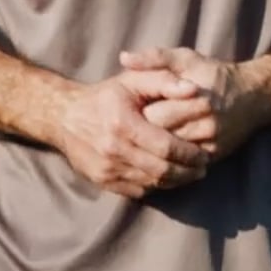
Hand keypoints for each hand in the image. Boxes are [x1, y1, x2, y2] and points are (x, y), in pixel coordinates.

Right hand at [51, 69, 211, 198]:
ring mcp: (106, 169)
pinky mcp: (102, 181)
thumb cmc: (106, 96)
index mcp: (123, 124)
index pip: (165, 146)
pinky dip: (157, 186)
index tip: (205, 154)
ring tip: (191, 174)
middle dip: (187, 172)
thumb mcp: (133, 80)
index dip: (189, 153)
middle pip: (161, 170)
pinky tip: (169, 178)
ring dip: (175, 182)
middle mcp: (113, 150)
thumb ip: (165, 81)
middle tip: (203, 168)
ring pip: (151, 184)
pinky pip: (137, 191)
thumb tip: (194, 89)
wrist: (65, 117)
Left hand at [121, 47, 270, 160]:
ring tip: (142, 142)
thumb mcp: (185, 59)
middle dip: (144, 135)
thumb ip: (154, 58)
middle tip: (133, 130)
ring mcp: (210, 143)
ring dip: (155, 150)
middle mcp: (205, 123)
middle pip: (160, 138)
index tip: (131, 111)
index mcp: (194, 97)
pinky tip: (159, 153)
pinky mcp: (213, 156)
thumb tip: (123, 58)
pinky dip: (170, 160)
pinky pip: (183, 165)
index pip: (153, 115)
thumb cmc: (213, 74)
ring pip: (171, 156)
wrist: (253, 96)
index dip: (138, 115)